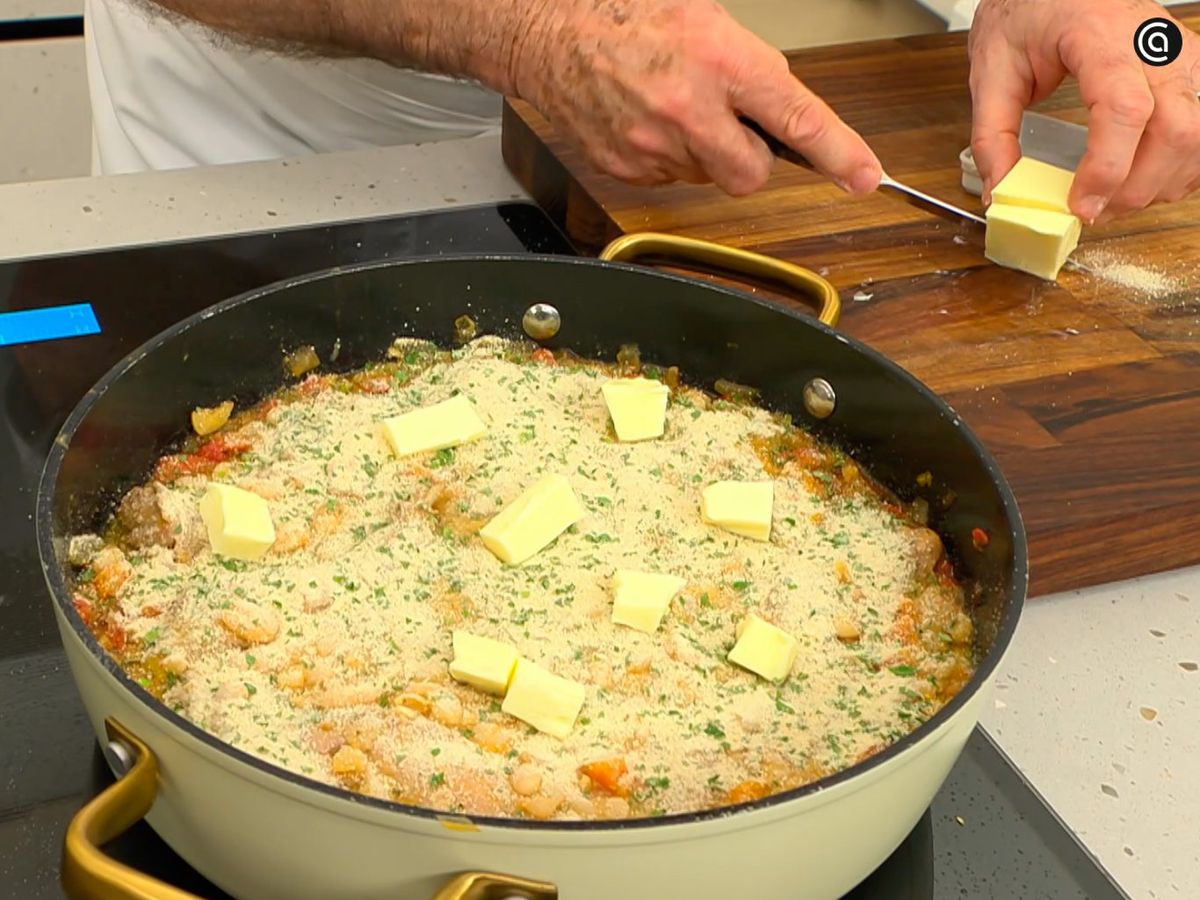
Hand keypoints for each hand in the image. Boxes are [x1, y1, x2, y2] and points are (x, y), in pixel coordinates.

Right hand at [511, 0, 880, 195]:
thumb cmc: (628, 15)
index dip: (839, 153)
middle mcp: (690, 109)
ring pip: (709, 177)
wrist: (554, 34)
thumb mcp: (707, 18)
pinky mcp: (628, 168)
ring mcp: (654, 145)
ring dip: (706, 153)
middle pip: (751, 174)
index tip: (865, 177)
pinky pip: (670, 178)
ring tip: (675, 109)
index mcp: (721, 60)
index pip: (797, 118)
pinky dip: (669, 157)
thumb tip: (784, 104)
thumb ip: (752, 66)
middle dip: (751, 158)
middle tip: (732, 126)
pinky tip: (650, 122)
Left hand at [968, 0, 1199, 223]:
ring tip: (1113, 197)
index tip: (1080, 204)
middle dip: (1136, 187)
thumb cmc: (1029, 10)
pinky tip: (1142, 178)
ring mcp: (1180, 55)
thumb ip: (992, 135)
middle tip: (1091, 209)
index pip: (1126, 109)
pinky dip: (1180, 166)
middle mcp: (1153, 44)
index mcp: (1100, 36)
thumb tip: (1001, 190)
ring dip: (1161, 182)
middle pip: (1177, 129)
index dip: (1108, 168)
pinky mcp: (1190, 67)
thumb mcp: (991, 69)